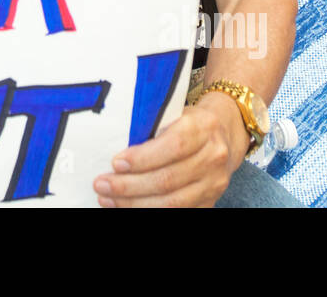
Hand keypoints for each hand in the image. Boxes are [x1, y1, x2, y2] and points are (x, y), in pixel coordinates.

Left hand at [93, 94, 247, 206]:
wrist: (224, 135)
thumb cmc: (188, 121)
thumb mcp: (174, 113)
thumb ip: (151, 127)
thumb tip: (112, 144)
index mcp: (203, 128)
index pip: (172, 146)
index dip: (142, 158)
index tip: (115, 163)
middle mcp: (213, 157)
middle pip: (168, 179)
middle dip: (129, 186)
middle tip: (101, 185)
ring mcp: (214, 183)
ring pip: (171, 202)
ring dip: (134, 204)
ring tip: (107, 199)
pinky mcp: (210, 202)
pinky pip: (178, 212)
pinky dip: (148, 211)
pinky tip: (126, 207)